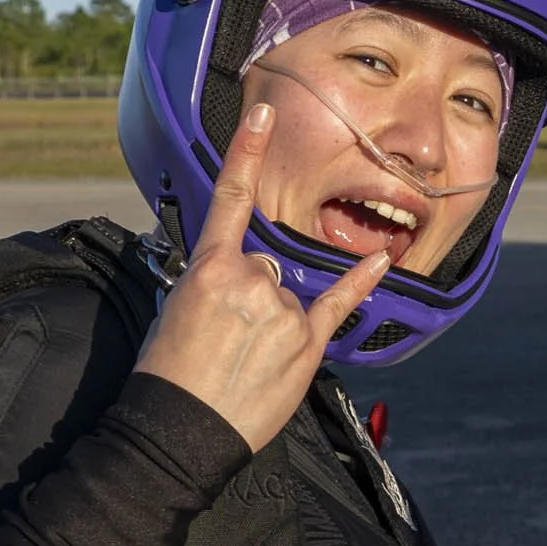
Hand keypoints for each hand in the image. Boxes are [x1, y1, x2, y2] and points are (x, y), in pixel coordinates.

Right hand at [134, 102, 390, 450]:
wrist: (180, 431)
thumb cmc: (167, 375)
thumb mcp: (173, 311)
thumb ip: (208, 281)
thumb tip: (227, 274)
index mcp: (209, 270)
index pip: (230, 199)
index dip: (247, 151)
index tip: (264, 113)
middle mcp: (251, 282)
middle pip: (261, 264)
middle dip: (246, 294)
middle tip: (221, 339)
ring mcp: (283, 312)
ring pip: (285, 294)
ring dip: (270, 319)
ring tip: (244, 360)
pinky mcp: (307, 343)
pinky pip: (338, 303)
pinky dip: (360, 281)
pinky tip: (379, 260)